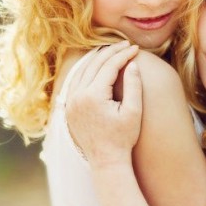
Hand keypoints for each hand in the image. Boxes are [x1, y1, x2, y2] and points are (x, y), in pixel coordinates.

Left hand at [65, 42, 142, 167]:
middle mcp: (78, 96)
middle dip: (111, 52)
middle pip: (94, 64)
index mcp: (93, 96)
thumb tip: (132, 64)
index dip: (123, 55)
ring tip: (113, 50)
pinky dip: (88, 70)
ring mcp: (71, 101)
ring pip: (83, 70)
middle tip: (126, 45)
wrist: (106, 161)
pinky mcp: (70, 107)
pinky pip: (77, 81)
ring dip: (98, 59)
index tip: (135, 49)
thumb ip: (133, 85)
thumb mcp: (133, 111)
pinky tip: (98, 66)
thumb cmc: (123, 138)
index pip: (109, 66)